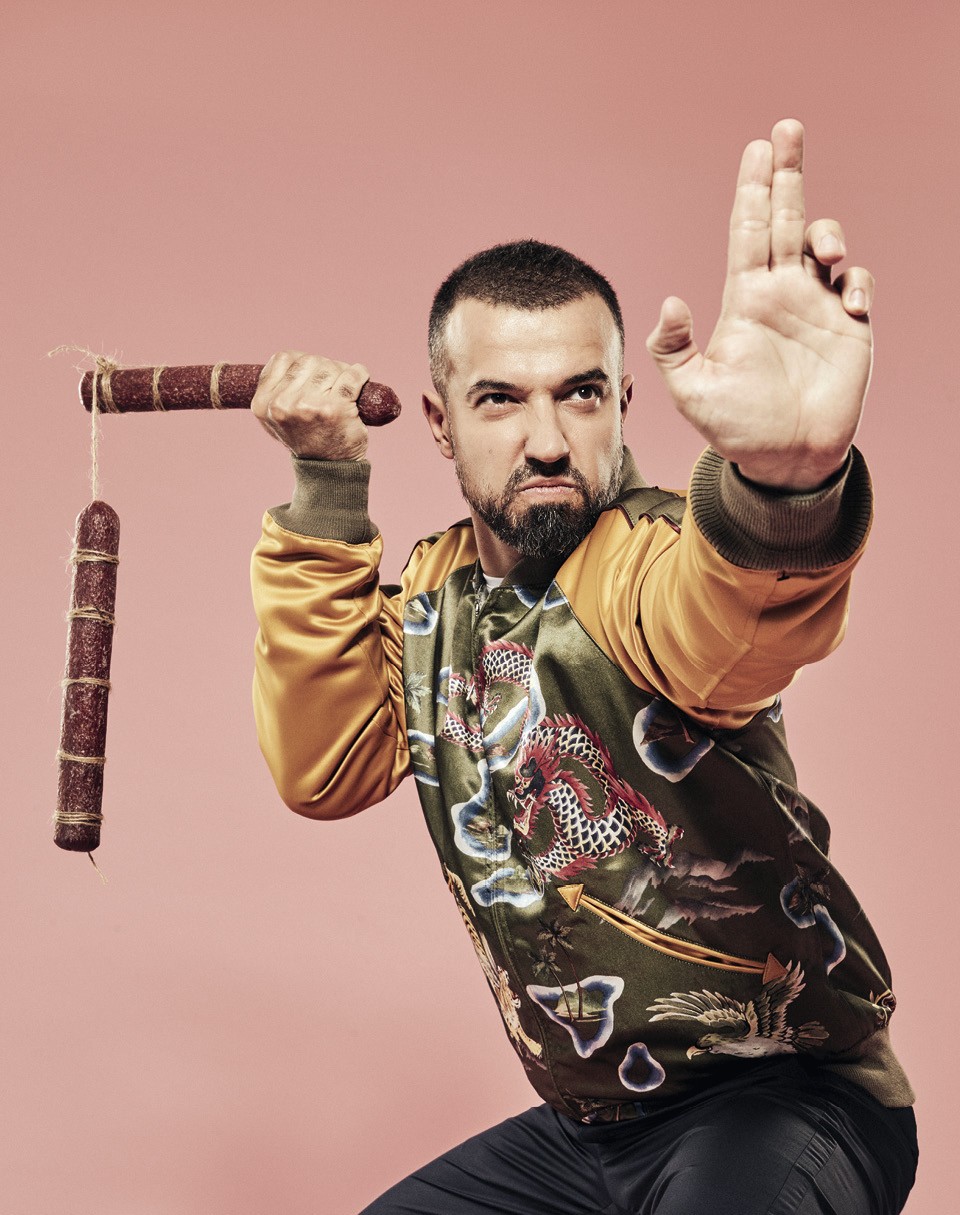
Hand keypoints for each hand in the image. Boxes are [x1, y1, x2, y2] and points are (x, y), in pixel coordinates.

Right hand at [252, 351, 370, 459]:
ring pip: (330, 367)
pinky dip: (359, 374)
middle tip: (333, 385)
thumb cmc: (307, 437)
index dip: (302, 362)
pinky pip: (351, 377)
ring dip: (342, 372)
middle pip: (309, 361)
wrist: (328, 469)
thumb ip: (277, 389)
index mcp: (263, 403)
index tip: (313, 375)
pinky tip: (360, 378)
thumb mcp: (277, 417)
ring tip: (344, 388)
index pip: (283, 359)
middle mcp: (282, 404)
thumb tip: (293, 360)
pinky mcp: (335, 409)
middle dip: (325, 368)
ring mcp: (308, 406)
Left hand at [647, 119, 873, 489]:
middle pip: (784, 219)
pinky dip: (858, 282)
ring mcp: (817, 308)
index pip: (746, 232)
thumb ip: (673, 350)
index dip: (751, 190)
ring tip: (826, 248)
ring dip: (827, 231)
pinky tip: (849, 302)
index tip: (757, 149)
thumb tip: (669, 301)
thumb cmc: (735, 427)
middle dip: (786, 174)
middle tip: (787, 130)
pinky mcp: (849, 330)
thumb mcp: (691, 392)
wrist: (784, 460)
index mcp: (744, 300)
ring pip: (825, 245)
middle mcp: (781, 294)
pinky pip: (858, 287)